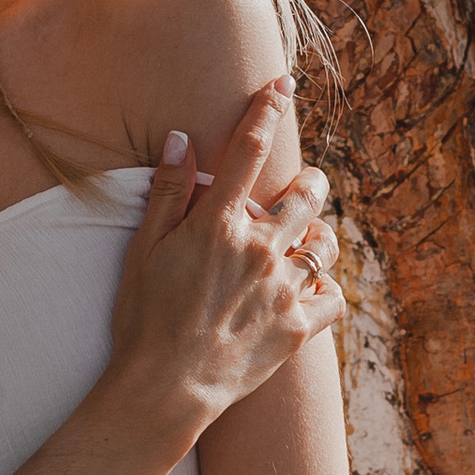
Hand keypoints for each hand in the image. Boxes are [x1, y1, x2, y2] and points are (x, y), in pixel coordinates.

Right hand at [106, 80, 341, 442]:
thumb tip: (178, 137)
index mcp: (218, 224)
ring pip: (325, 242)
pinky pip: (333, 296)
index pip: (248, 149)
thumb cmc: (143, 321)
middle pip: (306, 193)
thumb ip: (165, 192)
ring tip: (305, 241)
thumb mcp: (141, 251)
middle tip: (302, 188)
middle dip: (309, 182)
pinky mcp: (297, 328)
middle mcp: (259, 249)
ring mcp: (282, 288)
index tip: (283, 83)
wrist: (164, 390)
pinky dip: (327, 288)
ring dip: (318, 235)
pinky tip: (311, 288)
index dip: (267, 108)